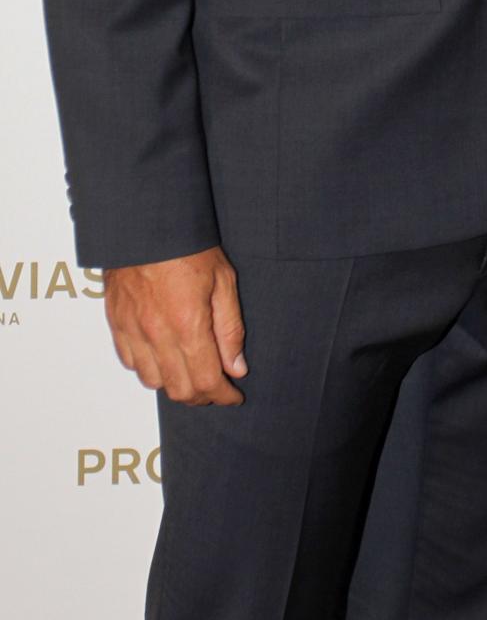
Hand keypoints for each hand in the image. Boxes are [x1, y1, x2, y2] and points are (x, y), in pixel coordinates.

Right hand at [104, 247, 247, 406]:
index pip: (207, 381)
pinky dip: (149, 369)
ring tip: (192, 372)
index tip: (234, 396)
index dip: (223, 396)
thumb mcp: (224, 282)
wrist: (147, 223)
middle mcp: (157, 335)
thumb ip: (230, 329)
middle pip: (179, 390)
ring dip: (175, 384)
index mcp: (188, 325)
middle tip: (217, 387)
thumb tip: (236, 367)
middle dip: (203, 396)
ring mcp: (133, 331)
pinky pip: (130, 363)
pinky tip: (164, 357)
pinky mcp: (117, 324)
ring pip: (153, 382)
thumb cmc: (189, 247)